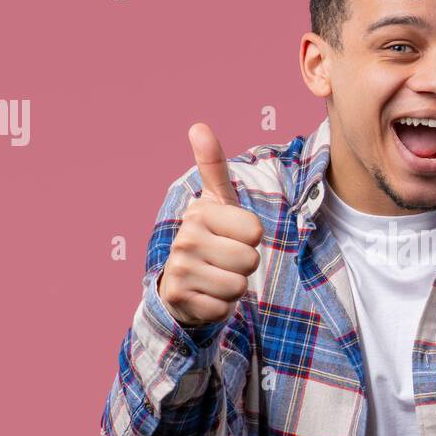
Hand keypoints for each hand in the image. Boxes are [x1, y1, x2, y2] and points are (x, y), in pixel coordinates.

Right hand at [157, 122, 262, 326]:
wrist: (179, 284)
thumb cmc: (209, 238)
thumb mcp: (215, 202)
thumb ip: (213, 166)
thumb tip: (198, 126)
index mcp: (199, 213)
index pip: (255, 231)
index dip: (251, 239)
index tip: (231, 237)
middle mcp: (185, 238)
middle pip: (250, 260)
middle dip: (244, 266)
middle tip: (224, 261)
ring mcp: (179, 270)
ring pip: (239, 286)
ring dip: (234, 288)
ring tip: (216, 277)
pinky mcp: (180, 300)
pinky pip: (224, 309)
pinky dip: (221, 307)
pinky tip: (207, 296)